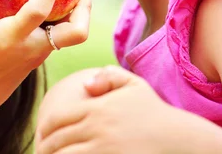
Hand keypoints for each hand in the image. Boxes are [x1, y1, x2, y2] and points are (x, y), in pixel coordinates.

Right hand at [0, 0, 92, 132]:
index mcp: (9, 40)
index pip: (40, 10)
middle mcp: (29, 50)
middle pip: (76, 33)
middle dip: (84, 9)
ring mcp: (33, 59)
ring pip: (68, 38)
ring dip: (75, 15)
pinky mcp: (31, 64)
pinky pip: (55, 41)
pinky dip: (60, 23)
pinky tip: (47, 7)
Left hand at [36, 65, 184, 153]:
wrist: (179, 140)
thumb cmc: (155, 113)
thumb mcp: (135, 85)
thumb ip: (109, 76)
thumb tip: (86, 84)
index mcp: (97, 107)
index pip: (57, 118)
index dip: (44, 129)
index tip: (42, 136)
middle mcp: (97, 128)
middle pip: (56, 141)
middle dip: (45, 148)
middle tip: (41, 152)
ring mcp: (103, 149)